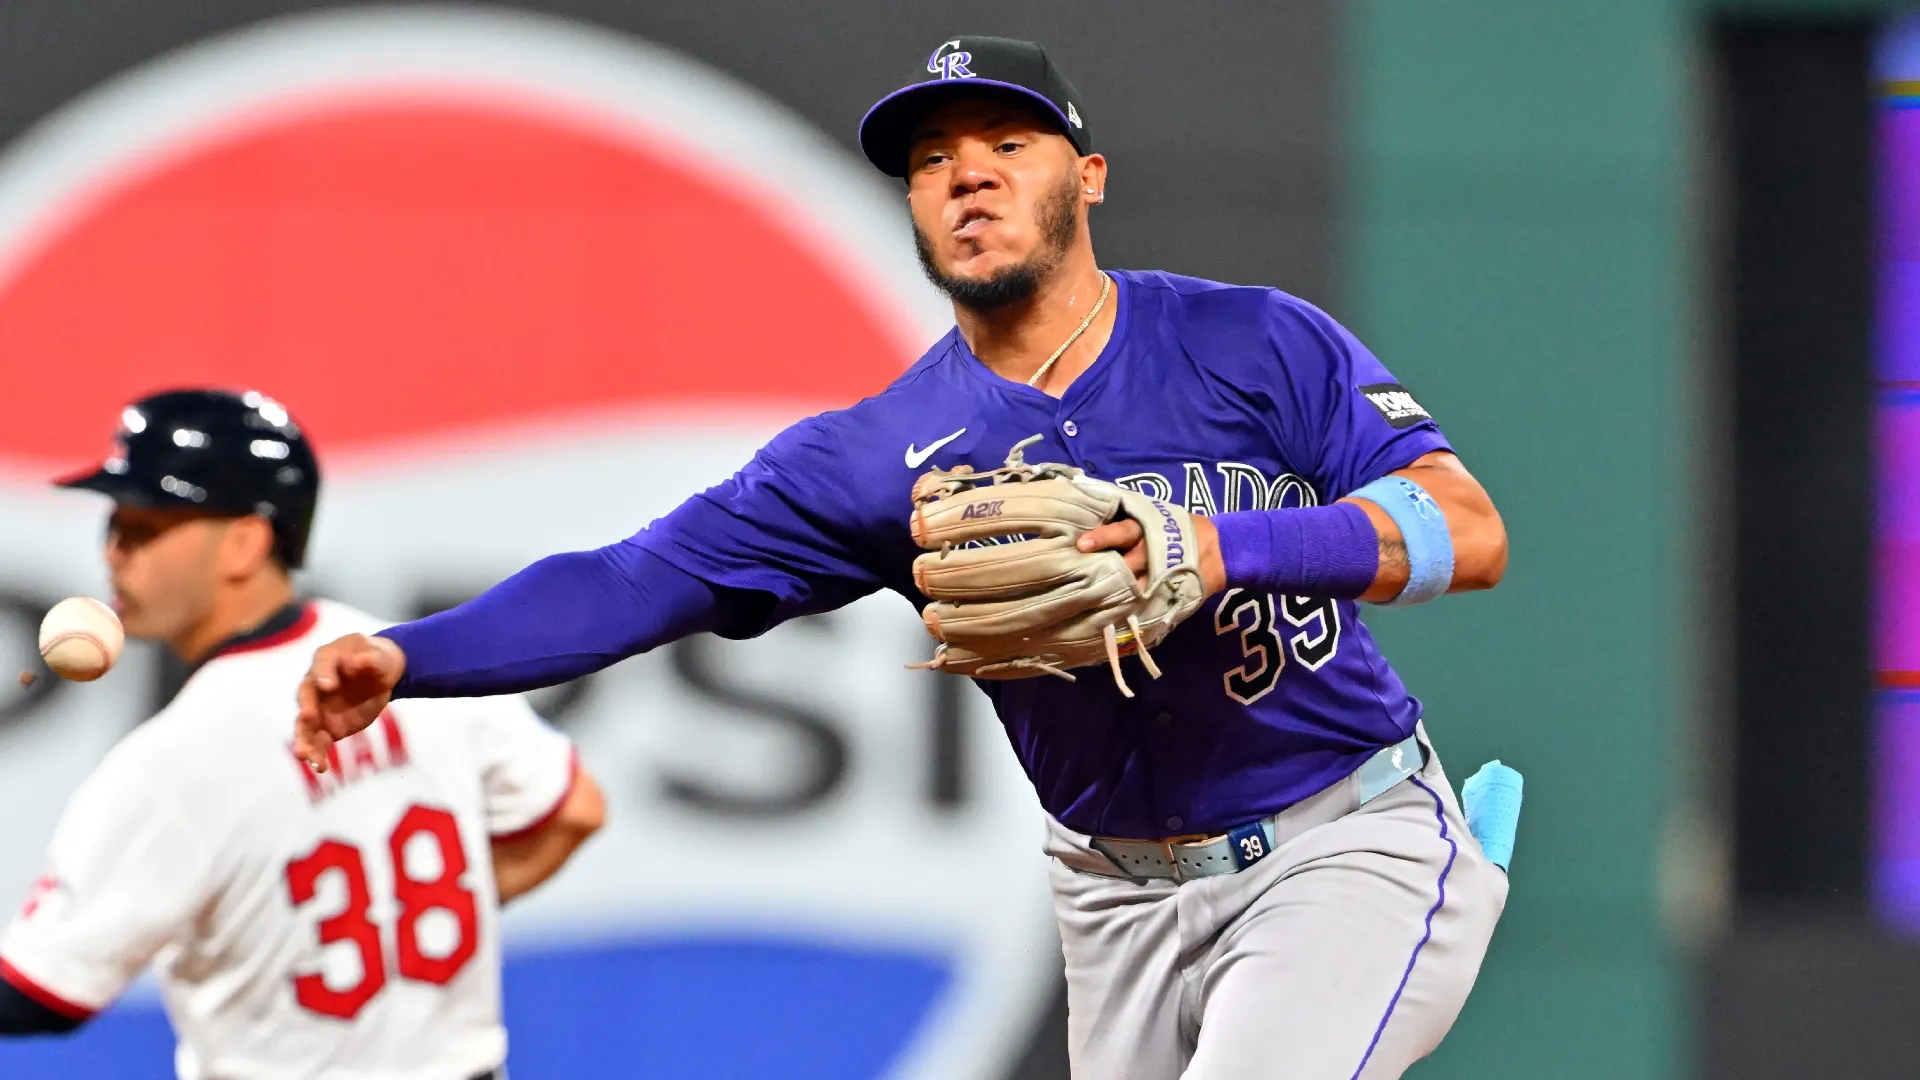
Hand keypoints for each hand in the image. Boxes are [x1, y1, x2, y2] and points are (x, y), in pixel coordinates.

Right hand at [294, 634, 406, 770]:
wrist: (379, 675)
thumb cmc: (376, 659)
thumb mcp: (380, 656)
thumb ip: (372, 659)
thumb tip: (363, 660)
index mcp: (327, 658)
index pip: (322, 663)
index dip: (324, 673)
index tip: (328, 685)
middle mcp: (316, 684)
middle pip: (305, 695)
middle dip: (306, 706)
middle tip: (308, 716)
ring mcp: (319, 708)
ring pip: (305, 725)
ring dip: (303, 739)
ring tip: (302, 754)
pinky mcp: (327, 727)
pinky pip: (319, 743)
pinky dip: (317, 755)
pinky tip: (320, 768)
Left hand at [1077, 513, 1226, 595]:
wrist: (1221, 551)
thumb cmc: (1183, 528)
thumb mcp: (1161, 516)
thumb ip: (1133, 519)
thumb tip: (1095, 515)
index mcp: (1150, 530)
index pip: (1123, 531)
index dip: (1103, 537)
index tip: (1081, 544)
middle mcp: (1152, 553)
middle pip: (1126, 564)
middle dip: (1106, 570)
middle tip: (1081, 576)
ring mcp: (1161, 576)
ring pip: (1134, 586)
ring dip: (1115, 592)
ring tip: (1092, 599)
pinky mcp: (1168, 594)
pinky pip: (1147, 603)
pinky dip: (1131, 608)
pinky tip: (1114, 614)